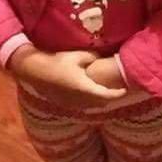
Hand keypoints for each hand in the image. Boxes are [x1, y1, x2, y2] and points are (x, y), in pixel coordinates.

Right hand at [9, 46, 126, 107]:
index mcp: (86, 88)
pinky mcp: (65, 103)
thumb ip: (93, 57)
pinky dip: (89, 100)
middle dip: (109, 97)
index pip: (107, 95)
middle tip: (116, 88)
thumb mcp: (78, 55)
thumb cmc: (58, 61)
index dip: (117, 93)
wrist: (36, 71)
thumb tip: (101, 58)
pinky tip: (88, 92)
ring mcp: (72, 104)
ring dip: (99, 99)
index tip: (124, 89)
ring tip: (104, 90)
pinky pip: (82, 105)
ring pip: (91, 105)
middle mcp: (81, 100)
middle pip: (101, 102)